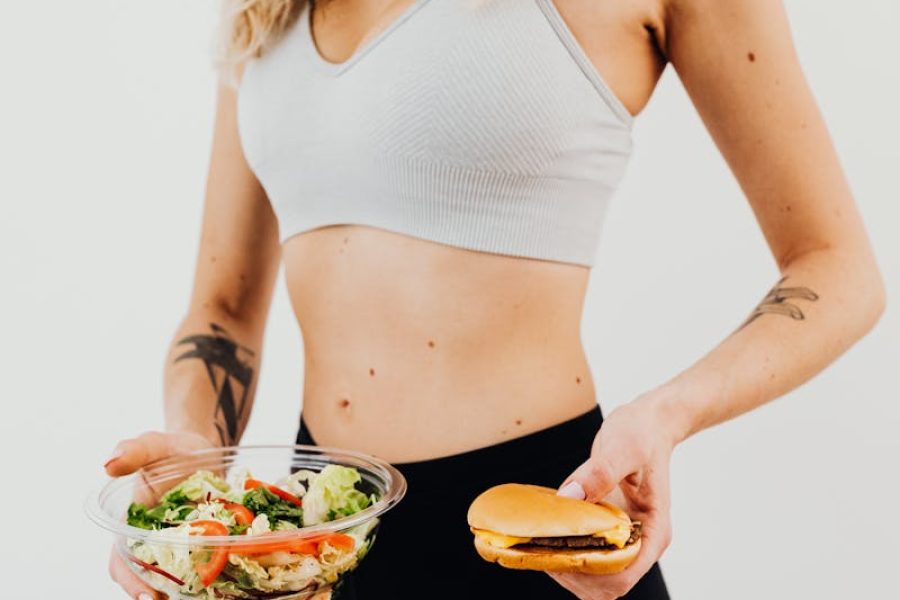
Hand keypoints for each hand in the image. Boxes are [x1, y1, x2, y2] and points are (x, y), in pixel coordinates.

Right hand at [104, 430, 215, 598]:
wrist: (202, 449)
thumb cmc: (172, 449)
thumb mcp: (154, 445)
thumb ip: (134, 450)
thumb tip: (109, 464)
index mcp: (132, 527)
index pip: (122, 562)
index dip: (131, 581)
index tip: (148, 596)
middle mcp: (153, 543)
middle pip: (150, 580)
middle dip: (161, 594)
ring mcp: (181, 547)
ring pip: (179, 579)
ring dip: (190, 591)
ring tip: (212, 597)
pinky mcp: (206, 545)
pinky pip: (208, 567)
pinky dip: (215, 577)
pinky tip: (231, 585)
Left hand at [550, 394, 678, 598]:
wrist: (647, 424)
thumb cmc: (642, 434)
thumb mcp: (623, 447)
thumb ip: (599, 473)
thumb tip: (569, 497)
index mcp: (653, 531)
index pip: (623, 574)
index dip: (589, 573)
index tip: (558, 553)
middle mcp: (639, 541)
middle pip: (605, 584)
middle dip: (571, 573)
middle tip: (538, 549)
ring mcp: (622, 538)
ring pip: (592, 576)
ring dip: (564, 566)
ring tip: (537, 543)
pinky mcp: (605, 529)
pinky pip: (584, 553)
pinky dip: (563, 551)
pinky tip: (544, 531)